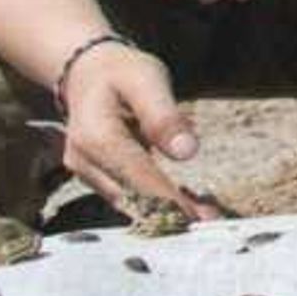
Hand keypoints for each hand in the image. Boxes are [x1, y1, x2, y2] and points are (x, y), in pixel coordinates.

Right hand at [57, 43, 213, 220]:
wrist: (87, 73)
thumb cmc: (121, 73)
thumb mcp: (147, 80)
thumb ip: (164, 116)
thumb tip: (187, 152)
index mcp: (95, 135)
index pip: (136, 174)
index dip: (168, 199)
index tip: (198, 218)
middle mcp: (84, 160)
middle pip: (133, 196)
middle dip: (173, 212)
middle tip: (213, 221)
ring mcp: (86, 172)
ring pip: (131, 201)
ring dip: (167, 212)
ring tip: (207, 215)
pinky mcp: (95, 178)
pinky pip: (128, 195)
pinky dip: (157, 202)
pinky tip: (189, 205)